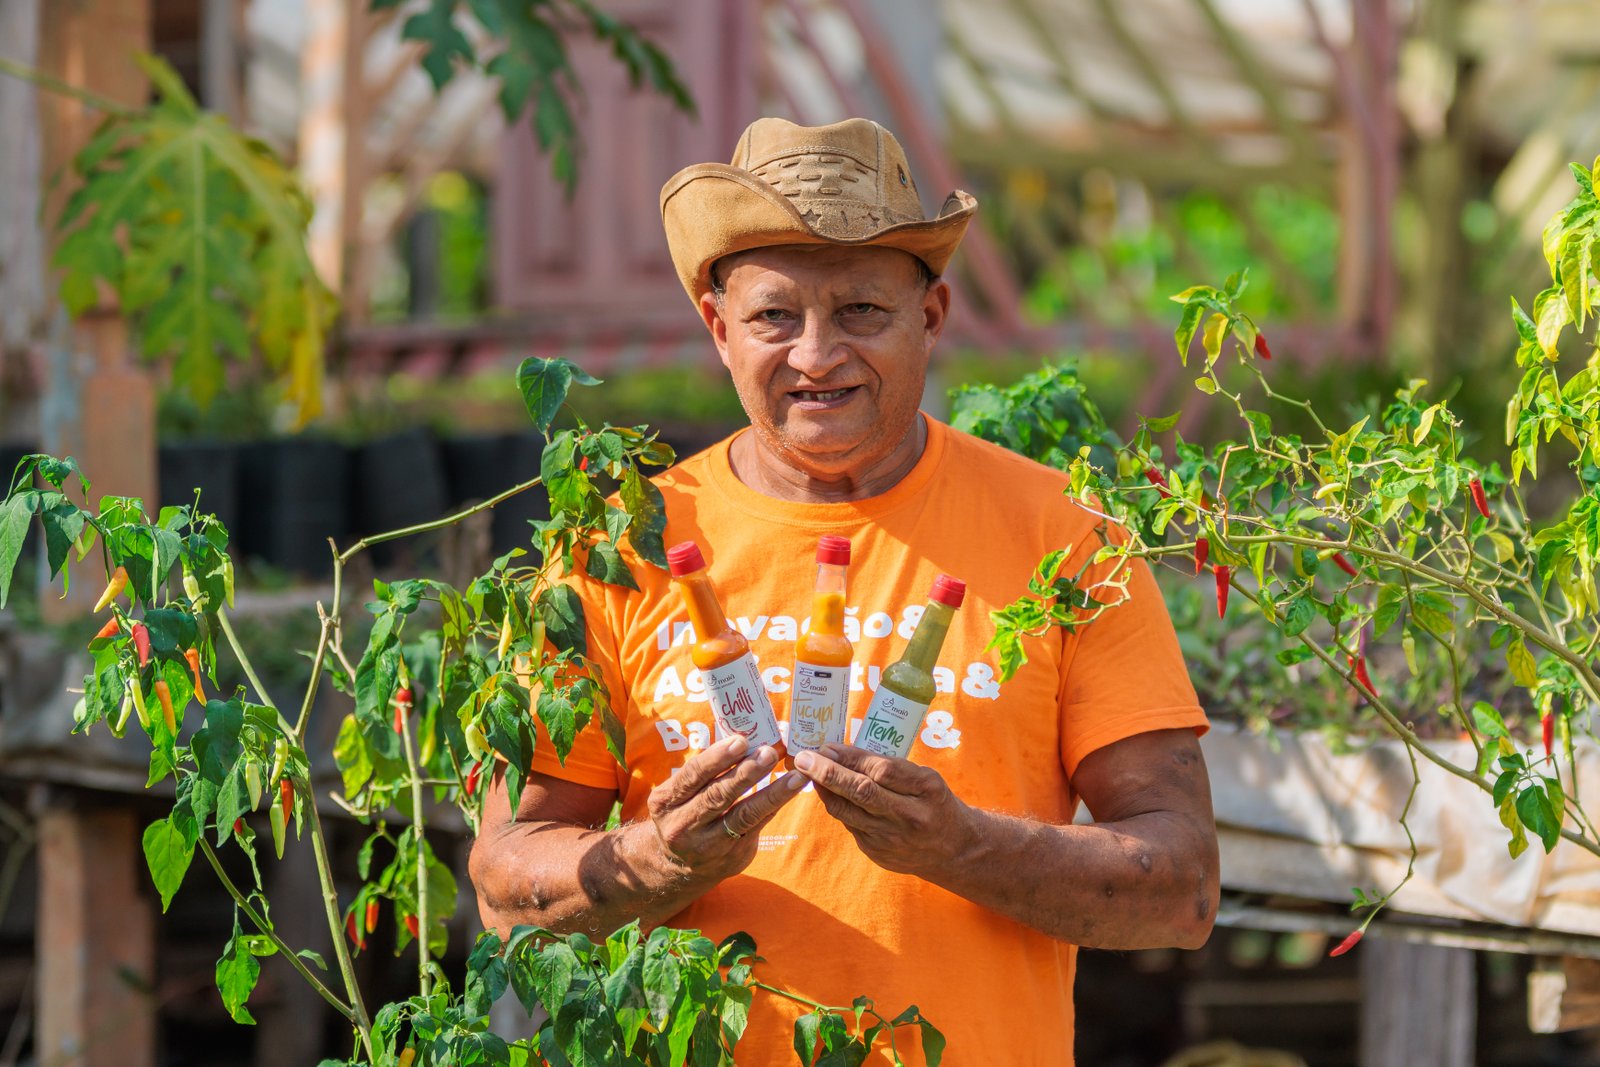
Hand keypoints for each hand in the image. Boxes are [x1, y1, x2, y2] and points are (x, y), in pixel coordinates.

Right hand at [644, 735, 804, 879]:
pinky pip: (756, 826)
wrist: (679, 865)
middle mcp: (682, 825)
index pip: (692, 775)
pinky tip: (791, 790)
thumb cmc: (686, 813)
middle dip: (746, 772)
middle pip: (717, 795)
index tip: (741, 740)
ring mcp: (707, 844)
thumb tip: (746, 737)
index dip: (717, 757)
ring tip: (794, 776)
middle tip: (769, 753)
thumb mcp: (681, 794)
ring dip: (771, 793)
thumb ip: (706, 772)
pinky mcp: (731, 855)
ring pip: (742, 815)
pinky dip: (774, 806)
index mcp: (665, 801)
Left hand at [793, 744, 973, 875]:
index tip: (827, 746)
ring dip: (824, 790)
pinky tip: (828, 792)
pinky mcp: (877, 853)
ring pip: (848, 811)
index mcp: (926, 789)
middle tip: (803, 758)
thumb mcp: (925, 778)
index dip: (851, 758)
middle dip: (828, 773)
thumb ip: (890, 767)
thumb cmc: (935, 802)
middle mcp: (909, 816)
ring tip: (808, 771)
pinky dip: (837, 806)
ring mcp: (892, 839)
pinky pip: (850, 824)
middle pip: (861, 793)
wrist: (953, 850)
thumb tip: (842, 753)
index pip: (882, 771)